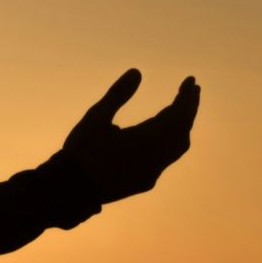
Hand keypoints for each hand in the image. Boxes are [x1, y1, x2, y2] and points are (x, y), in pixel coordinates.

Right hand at [59, 68, 198, 203]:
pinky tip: (162, 137)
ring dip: (183, 127)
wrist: (69, 190)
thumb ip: (117, 95)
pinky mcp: (145, 182)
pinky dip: (171, 142)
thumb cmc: (80, 152)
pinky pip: (167, 159)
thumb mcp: (95, 118)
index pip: (177, 114)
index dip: (186, 96)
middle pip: (183, 129)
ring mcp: (152, 172)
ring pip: (178, 147)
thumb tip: (137, 72)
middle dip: (189, 109)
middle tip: (191, 91)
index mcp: (146, 140)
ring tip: (181, 112)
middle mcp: (155, 157)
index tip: (191, 80)